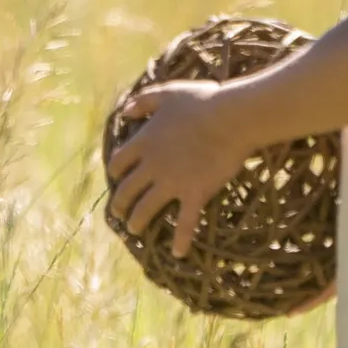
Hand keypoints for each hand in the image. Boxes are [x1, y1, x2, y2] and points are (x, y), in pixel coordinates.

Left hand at [103, 79, 253, 257]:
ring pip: (145, 209)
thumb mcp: (167, 93)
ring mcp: (172, 182)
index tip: (116, 178)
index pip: (118, 162)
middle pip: (126, 190)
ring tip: (134, 230)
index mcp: (144, 142)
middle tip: (118, 212)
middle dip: (119, 204)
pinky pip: (184, 223)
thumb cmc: (202, 101)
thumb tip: (125, 112)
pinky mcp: (194, 194)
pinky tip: (177, 253)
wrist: (232, 118)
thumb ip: (143, 101)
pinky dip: (180, 240)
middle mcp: (152, 165)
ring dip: (137, 222)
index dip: (115, 172)